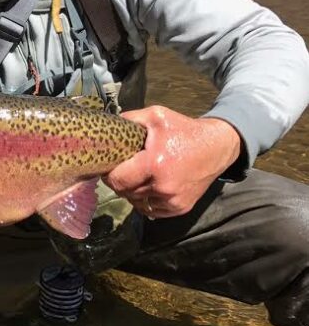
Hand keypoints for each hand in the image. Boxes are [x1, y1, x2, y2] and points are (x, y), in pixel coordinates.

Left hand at [103, 106, 241, 218]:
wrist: (217, 146)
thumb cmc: (184, 130)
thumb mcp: (156, 115)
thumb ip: (130, 119)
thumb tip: (108, 127)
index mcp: (154, 164)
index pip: (118, 180)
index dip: (109, 174)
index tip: (110, 167)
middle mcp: (163, 187)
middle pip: (125, 193)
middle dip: (119, 182)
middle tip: (122, 170)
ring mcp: (173, 200)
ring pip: (136, 203)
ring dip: (132, 192)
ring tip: (137, 177)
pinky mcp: (181, 208)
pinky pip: (152, 210)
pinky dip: (146, 201)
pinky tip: (149, 186)